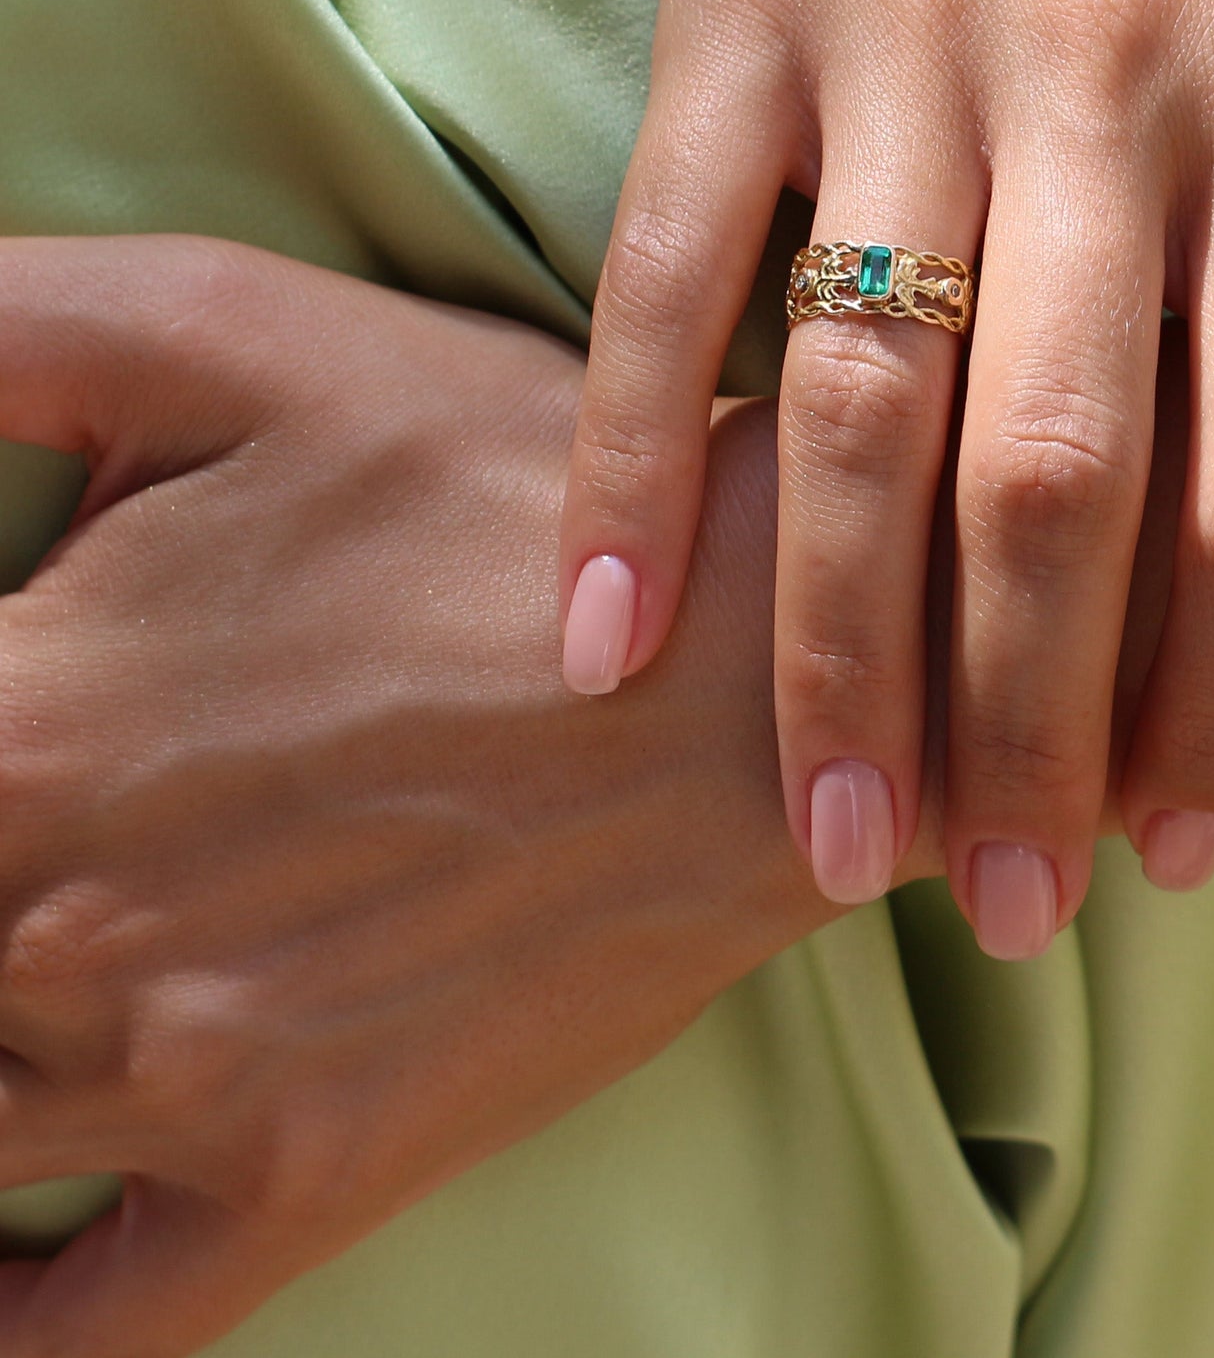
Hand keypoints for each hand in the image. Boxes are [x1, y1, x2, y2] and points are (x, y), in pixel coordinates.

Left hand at [0, 238, 830, 1356]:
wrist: (768, 663)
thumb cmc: (503, 481)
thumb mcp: (218, 326)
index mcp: (8, 718)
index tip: (13, 711)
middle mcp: (54, 931)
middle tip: (70, 809)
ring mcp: (177, 1083)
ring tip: (55, 941)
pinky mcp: (305, 1175)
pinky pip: (73, 1332)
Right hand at [561, 0, 1213, 955]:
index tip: (1186, 845)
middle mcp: (1098, 83)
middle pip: (1056, 480)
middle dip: (1025, 729)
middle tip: (994, 909)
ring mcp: (897, 43)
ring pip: (858, 405)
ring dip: (837, 655)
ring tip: (829, 842)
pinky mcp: (731, 5)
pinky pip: (662, 268)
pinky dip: (628, 465)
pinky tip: (602, 641)